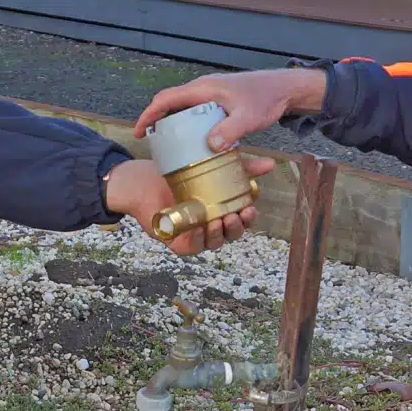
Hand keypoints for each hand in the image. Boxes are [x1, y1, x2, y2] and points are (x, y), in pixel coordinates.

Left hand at [103, 157, 272, 255]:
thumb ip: (241, 167)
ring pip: (213, 242)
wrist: (140, 181)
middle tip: (236, 215)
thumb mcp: (211, 168)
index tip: (250, 207)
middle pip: (230, 234)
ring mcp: (194, 236)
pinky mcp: (177, 242)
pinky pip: (192, 246)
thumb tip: (270, 164)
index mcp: (220, 211)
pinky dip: (198, 238)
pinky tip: (201, 227)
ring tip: (219, 220)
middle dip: (236, 227)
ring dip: (219, 233)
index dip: (248, 218)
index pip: (241, 220)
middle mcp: (209, 226)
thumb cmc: (175, 176)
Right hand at [133, 68, 326, 149]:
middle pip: (170, 102)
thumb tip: (211, 145)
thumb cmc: (266, 99)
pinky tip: (191, 140)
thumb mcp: (249, 117)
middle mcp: (203, 88)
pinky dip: (186, 123)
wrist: (284, 88)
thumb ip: (231, 130)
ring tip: (166, 145)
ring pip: (182, 107)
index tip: (139, 131)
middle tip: (149, 142)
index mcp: (203, 89)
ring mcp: (211, 93)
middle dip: (156, 120)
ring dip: (171, 122)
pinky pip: (194, 111)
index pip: (166, 98)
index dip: (149, 114)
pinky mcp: (218, 100)